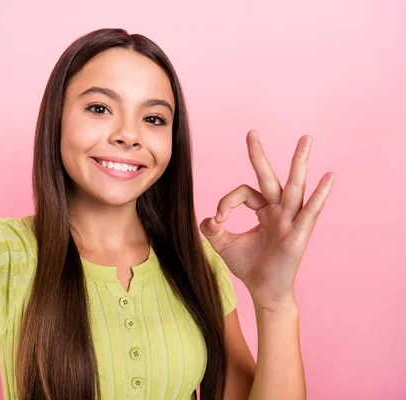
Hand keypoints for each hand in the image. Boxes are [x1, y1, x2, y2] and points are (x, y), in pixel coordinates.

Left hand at [200, 130, 335, 309]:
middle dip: (259, 155)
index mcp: (264, 211)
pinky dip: (321, 194)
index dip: (227, 202)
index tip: (217, 219)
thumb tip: (207, 219)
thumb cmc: (249, 267)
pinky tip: (329, 176)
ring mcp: (291, 220)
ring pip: (294, 186)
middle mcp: (279, 211)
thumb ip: (212, 230)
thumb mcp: (224, 245)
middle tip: (251, 132)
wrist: (264, 292)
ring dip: (299, 162)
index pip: (244, 193)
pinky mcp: (299, 234)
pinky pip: (311, 211)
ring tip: (306, 139)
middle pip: (270, 177)